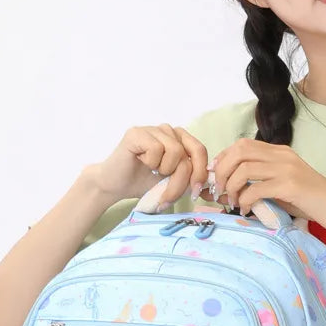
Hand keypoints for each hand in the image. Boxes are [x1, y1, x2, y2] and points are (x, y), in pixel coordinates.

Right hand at [91, 124, 209, 206]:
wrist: (115, 185)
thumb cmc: (143, 182)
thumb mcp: (173, 181)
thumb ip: (190, 176)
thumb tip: (211, 180)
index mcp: (179, 139)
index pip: (200, 151)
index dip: (200, 174)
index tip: (194, 193)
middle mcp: (168, 130)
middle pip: (189, 155)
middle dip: (181, 181)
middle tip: (169, 197)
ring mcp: (153, 129)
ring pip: (175, 153)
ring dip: (164, 172)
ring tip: (152, 173)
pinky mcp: (137, 132)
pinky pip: (157, 150)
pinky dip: (150, 164)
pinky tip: (140, 163)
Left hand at [205, 139, 325, 232]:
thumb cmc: (309, 200)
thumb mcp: (282, 185)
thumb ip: (260, 182)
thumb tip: (229, 188)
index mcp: (279, 151)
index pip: (242, 145)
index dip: (224, 159)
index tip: (218, 177)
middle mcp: (281, 155)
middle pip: (239, 152)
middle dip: (223, 171)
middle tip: (220, 191)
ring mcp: (286, 168)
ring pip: (244, 169)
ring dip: (232, 187)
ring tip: (233, 202)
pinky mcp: (290, 185)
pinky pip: (256, 189)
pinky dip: (245, 201)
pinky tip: (247, 210)